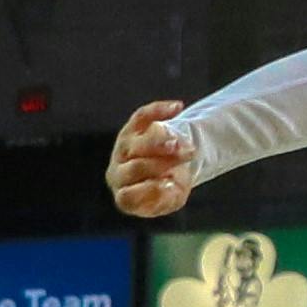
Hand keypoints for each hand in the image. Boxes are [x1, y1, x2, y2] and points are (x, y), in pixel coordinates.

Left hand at [106, 99, 199, 220]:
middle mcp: (118, 171)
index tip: (173, 184)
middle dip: (165, 162)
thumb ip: (167, 197)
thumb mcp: (173, 198)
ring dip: (161, 141)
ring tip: (180, 143)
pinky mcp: (132, 127)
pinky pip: (142, 116)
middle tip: (188, 156)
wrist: (167, 168)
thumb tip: (166, 184)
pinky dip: (159, 110)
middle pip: (137, 167)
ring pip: (138, 143)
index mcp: (124, 194)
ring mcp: (123, 148)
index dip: (150, 191)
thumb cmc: (167, 187)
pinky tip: (177, 107)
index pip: (127, 196)